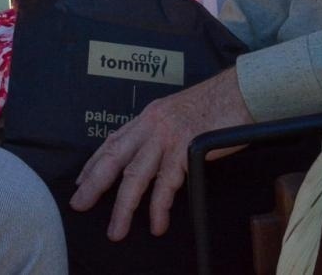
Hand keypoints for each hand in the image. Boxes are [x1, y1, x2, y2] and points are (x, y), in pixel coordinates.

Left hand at [68, 69, 250, 239]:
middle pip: (114, 158)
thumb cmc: (216, 105)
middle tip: (79, 204)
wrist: (241, 91)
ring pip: (136, 176)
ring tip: (116, 230)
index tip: (81, 181)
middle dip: (94, 184)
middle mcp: (152, 124)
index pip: (113, 141)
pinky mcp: (187, 149)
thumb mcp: (178, 115)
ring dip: (124, 207)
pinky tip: (156, 223)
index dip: (94, 163)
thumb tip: (154, 158)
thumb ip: (162, 134)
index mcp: (149, 116)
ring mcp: (168, 136)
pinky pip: (168, 184)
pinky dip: (159, 207)